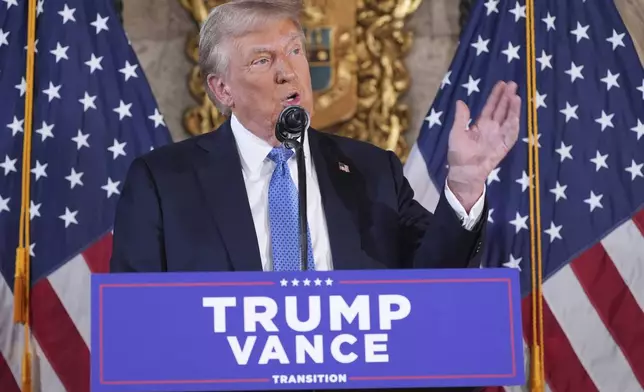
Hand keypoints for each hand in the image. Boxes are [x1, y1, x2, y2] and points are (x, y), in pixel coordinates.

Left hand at [447, 81, 520, 210]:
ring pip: (509, 119)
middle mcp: (493, 128)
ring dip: (513, 108)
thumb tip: (460, 101)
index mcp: (481, 124)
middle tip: (513, 84)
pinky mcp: (504, 146)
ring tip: (515, 96)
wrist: (465, 171)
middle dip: (507, 97)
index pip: (491, 106)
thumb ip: (461, 118)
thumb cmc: (459, 153)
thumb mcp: (456, 133)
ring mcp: (499, 136)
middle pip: (502, 110)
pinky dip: (514, 125)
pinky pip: (511, 134)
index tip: (501, 83)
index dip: (496, 96)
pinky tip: (516, 115)